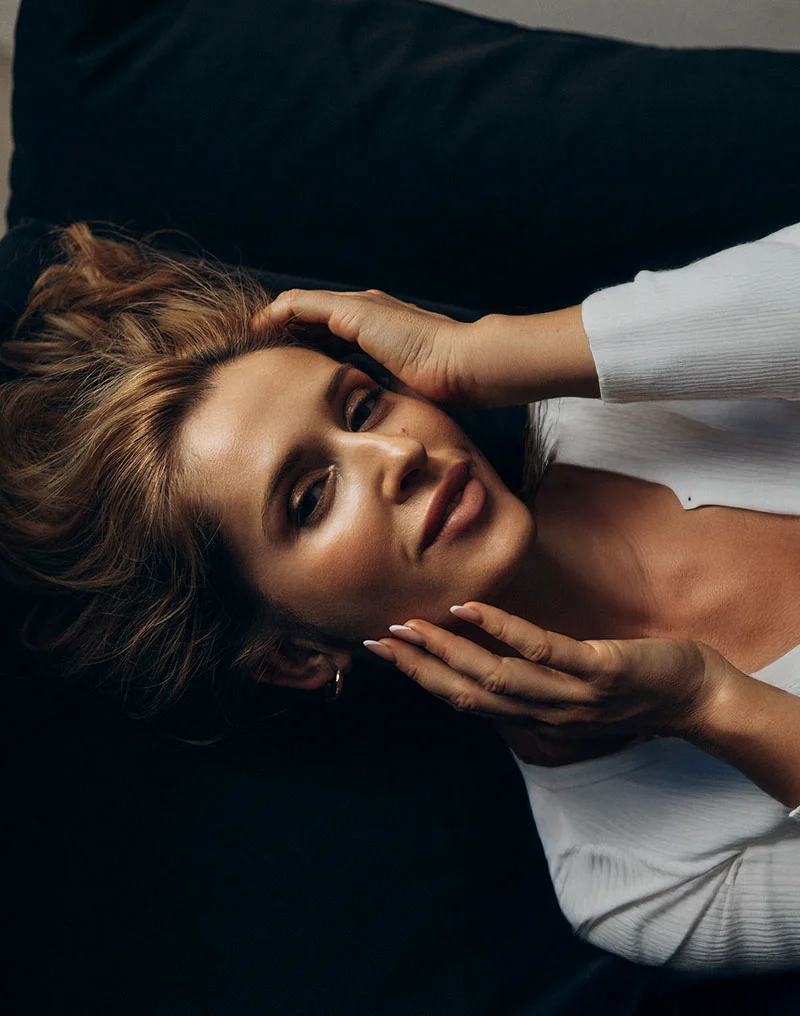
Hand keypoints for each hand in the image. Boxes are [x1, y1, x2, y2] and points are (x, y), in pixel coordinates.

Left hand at [252, 288, 479, 405]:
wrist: (465, 368)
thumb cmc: (448, 390)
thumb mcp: (406, 395)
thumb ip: (388, 400)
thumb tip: (378, 430)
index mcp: (380, 332)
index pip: (332, 334)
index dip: (307, 345)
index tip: (286, 365)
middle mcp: (368, 313)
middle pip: (313, 317)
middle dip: (287, 331)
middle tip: (260, 351)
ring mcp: (360, 308)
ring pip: (302, 307)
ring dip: (276, 321)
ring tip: (252, 336)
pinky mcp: (353, 311)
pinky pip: (300, 305)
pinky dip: (278, 314)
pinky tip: (259, 327)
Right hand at [365, 602, 725, 765]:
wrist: (697, 698)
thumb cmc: (631, 688)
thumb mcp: (572, 694)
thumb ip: (530, 683)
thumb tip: (487, 660)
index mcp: (536, 717)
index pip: (466, 702)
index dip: (422, 679)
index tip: (384, 652)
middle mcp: (546, 714)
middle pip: (470, 695)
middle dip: (420, 668)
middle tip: (381, 640)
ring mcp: (572, 695)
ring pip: (496, 678)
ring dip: (448, 651)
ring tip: (413, 625)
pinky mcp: (600, 670)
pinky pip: (542, 651)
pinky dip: (500, 630)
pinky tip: (470, 609)